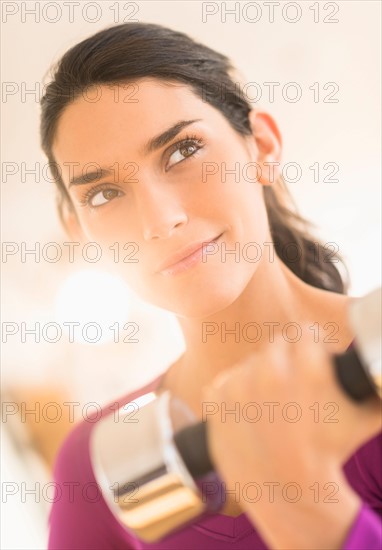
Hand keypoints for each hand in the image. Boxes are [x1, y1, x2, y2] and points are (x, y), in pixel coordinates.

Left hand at [202, 330, 380, 548]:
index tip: (312, 357)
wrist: (289, 491)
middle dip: (287, 360)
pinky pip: (225, 380)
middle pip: (276, 346)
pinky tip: (250, 412)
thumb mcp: (366, 416)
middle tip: (293, 385)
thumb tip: (379, 364)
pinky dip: (235, 392)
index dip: (312, 345)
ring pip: (250, 363)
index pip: (304, 332)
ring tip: (272, 405)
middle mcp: (270, 373)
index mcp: (308, 370)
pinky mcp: (217, 400)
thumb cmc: (330, 453)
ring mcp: (239, 386)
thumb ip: (375, 385)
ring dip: (259, 376)